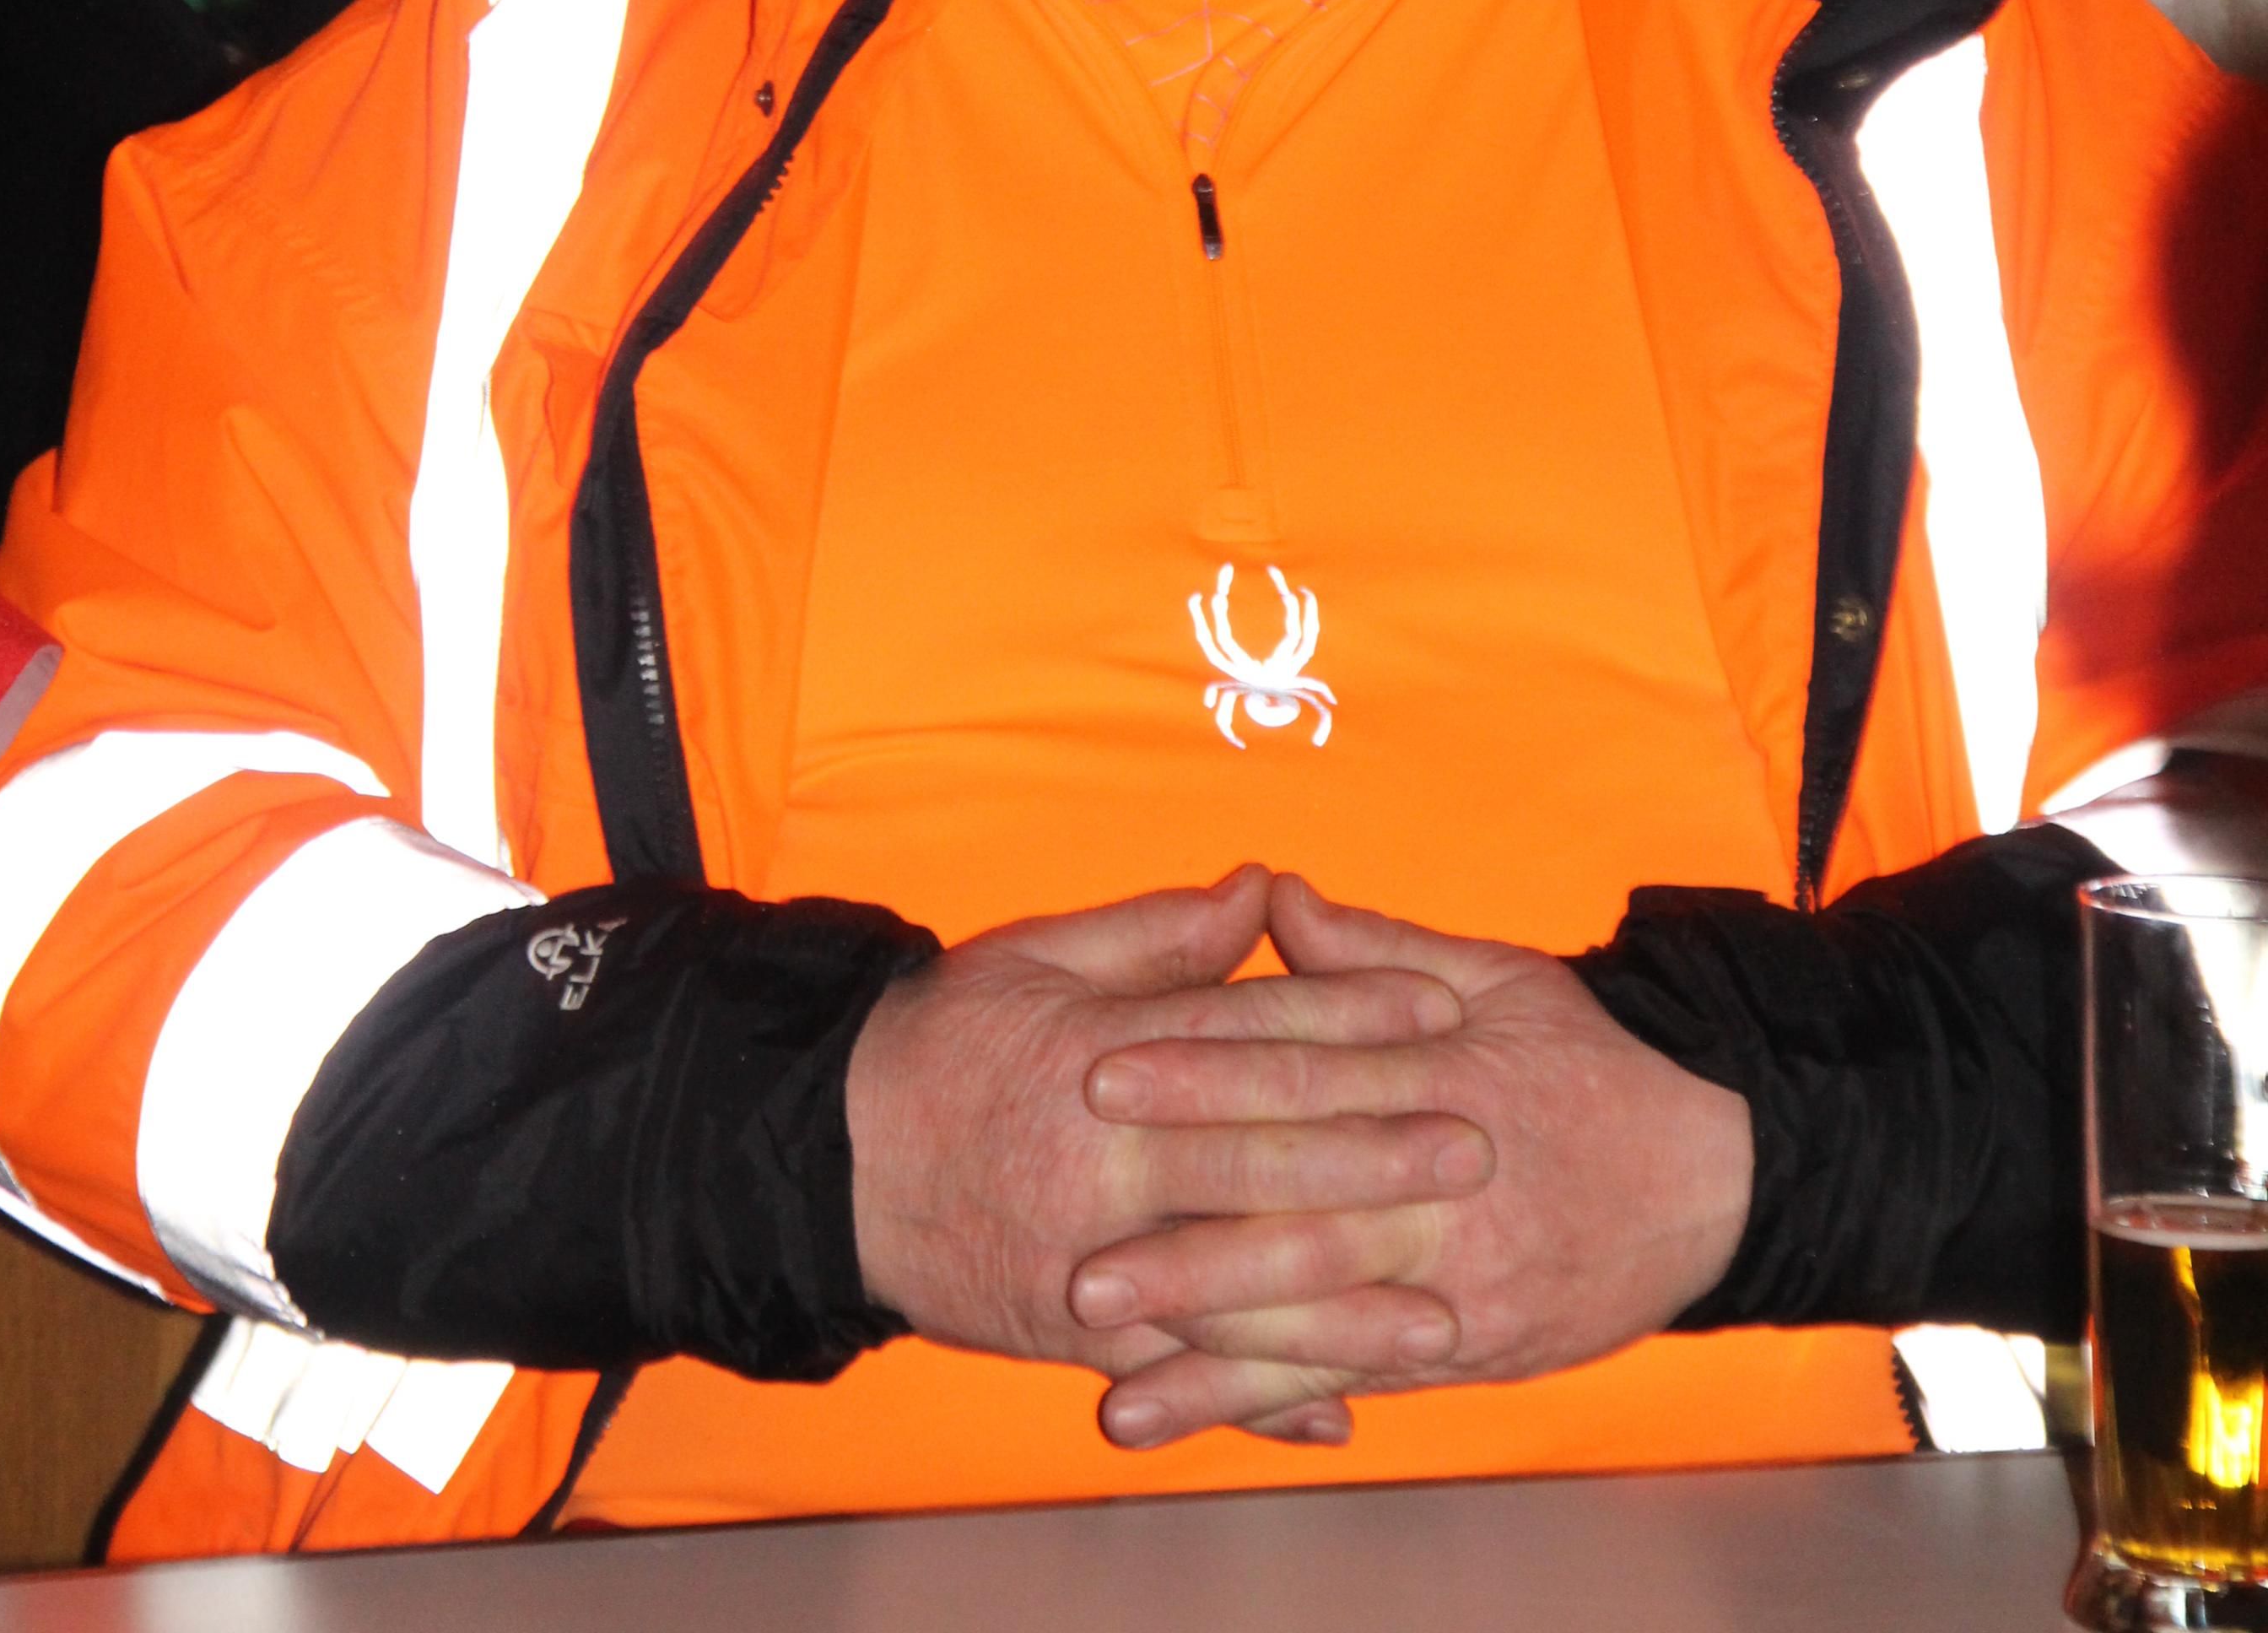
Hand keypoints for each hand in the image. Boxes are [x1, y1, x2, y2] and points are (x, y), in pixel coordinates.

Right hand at [845, 865, 1492, 1429]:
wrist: (829, 1160)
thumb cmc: (944, 1042)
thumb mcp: (1038, 957)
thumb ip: (1158, 932)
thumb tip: (1262, 890)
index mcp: (1105, 1056)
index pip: (1248, 1030)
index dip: (1348, 1014)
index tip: (1438, 1008)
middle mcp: (1107, 1164)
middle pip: (1262, 1158)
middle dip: (1375, 1155)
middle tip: (1474, 1146)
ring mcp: (1091, 1261)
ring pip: (1234, 1287)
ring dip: (1340, 1306)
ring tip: (1438, 1313)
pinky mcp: (1070, 1337)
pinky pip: (1177, 1374)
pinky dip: (1253, 1399)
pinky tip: (1336, 1412)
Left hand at [1068, 874, 1752, 1448]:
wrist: (1718, 1170)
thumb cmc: (1592, 1060)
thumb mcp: (1499, 977)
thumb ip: (1376, 948)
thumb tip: (1273, 897)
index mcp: (1439, 1075)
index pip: (1301, 1072)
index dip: (1199, 1075)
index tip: (1103, 1075)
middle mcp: (1441, 1187)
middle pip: (1298, 1207)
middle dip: (1184, 1236)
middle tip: (1078, 1254)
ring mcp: (1456, 1280)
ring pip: (1319, 1312)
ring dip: (1208, 1342)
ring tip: (1106, 1358)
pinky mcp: (1467, 1348)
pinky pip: (1357, 1373)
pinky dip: (1270, 1397)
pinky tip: (1187, 1408)